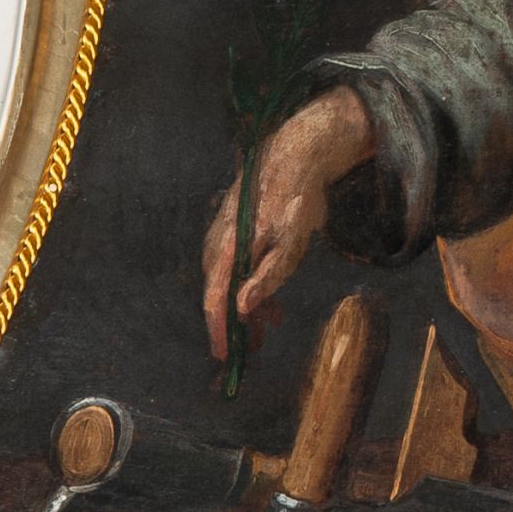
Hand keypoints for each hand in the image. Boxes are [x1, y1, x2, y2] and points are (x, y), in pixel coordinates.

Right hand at [202, 85, 374, 360]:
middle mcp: (218, 243)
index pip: (215, 300)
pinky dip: (250, 283)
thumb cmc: (297, 200)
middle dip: (235, 324)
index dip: (219, 330)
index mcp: (228, 249)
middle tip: (252, 348)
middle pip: (219, 293)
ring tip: (270, 323)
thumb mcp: (292, 242)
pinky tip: (269, 291)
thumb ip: (268, 276)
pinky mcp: (234, 229)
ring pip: (229, 280)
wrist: (296, 155)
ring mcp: (223, 234)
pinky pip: (236, 265)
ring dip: (246, 305)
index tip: (224, 356)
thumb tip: (242, 309)